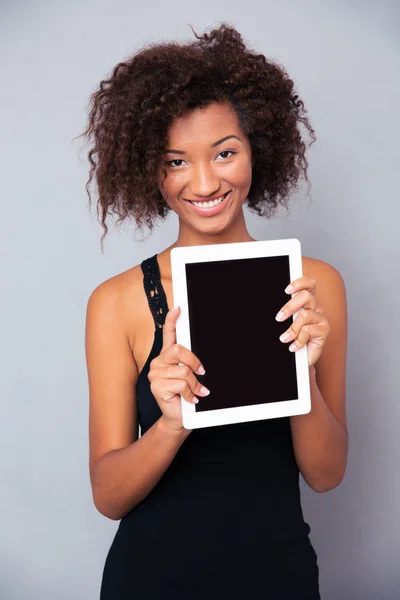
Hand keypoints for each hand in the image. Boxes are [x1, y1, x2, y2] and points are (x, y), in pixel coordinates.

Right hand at [147, 306, 209, 432]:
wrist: (180, 418)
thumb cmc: (186, 396)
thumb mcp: (191, 376)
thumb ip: (192, 363)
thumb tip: (202, 358)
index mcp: (168, 356)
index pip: (168, 333)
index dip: (172, 320)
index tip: (178, 308)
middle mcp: (159, 362)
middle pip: (178, 349)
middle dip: (194, 361)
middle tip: (202, 372)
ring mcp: (155, 374)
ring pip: (183, 370)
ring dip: (194, 384)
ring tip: (196, 392)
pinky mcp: (156, 386)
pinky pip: (180, 384)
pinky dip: (190, 393)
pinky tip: (189, 399)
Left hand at [275, 277, 329, 367]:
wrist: (303, 357)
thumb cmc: (294, 336)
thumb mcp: (289, 322)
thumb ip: (287, 312)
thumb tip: (277, 311)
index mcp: (309, 301)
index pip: (309, 284)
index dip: (300, 283)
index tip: (286, 290)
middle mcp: (317, 307)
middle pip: (306, 296)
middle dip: (290, 306)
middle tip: (278, 318)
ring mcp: (322, 318)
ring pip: (305, 315)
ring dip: (292, 329)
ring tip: (284, 338)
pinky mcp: (325, 330)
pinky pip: (308, 331)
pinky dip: (298, 340)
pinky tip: (293, 346)